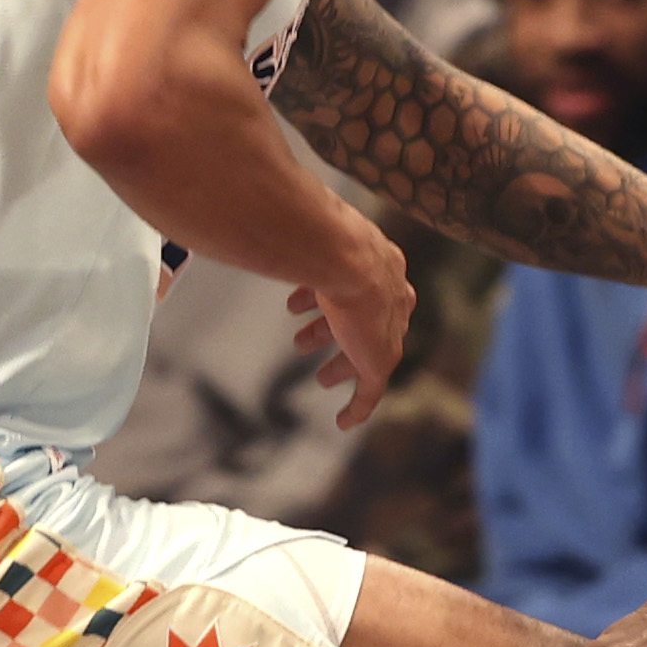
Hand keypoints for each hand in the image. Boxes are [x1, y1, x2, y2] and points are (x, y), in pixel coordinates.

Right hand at [290, 218, 415, 428]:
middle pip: (365, 321)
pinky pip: (371, 392)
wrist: (348, 260)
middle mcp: (391, 296)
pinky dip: (358, 408)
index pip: (363, 286)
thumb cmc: (322, 241)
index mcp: (380, 266)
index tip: (318, 306)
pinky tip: (344, 423)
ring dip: (339, 364)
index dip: (336, 298)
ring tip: (318, 376)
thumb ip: (290, 235)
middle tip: (305, 342)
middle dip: (335, 332)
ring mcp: (388, 330)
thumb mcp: (307, 236)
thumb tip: (256, 222)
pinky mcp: (380, 360)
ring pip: (364, 354)